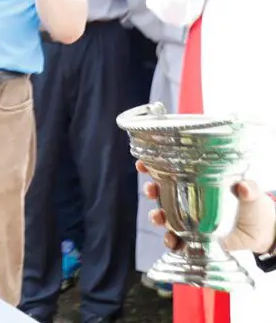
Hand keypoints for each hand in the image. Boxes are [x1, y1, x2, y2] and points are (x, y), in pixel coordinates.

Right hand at [139, 161, 275, 254]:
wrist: (262, 233)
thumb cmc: (255, 206)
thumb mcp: (253, 193)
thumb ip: (249, 188)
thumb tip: (244, 187)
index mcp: (198, 183)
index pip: (172, 171)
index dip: (153, 167)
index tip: (143, 164)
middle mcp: (189, 200)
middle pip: (161, 193)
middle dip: (150, 191)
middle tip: (151, 190)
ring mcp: (190, 220)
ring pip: (164, 216)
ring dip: (156, 217)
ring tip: (159, 218)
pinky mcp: (194, 238)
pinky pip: (176, 240)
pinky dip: (170, 241)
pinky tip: (172, 241)